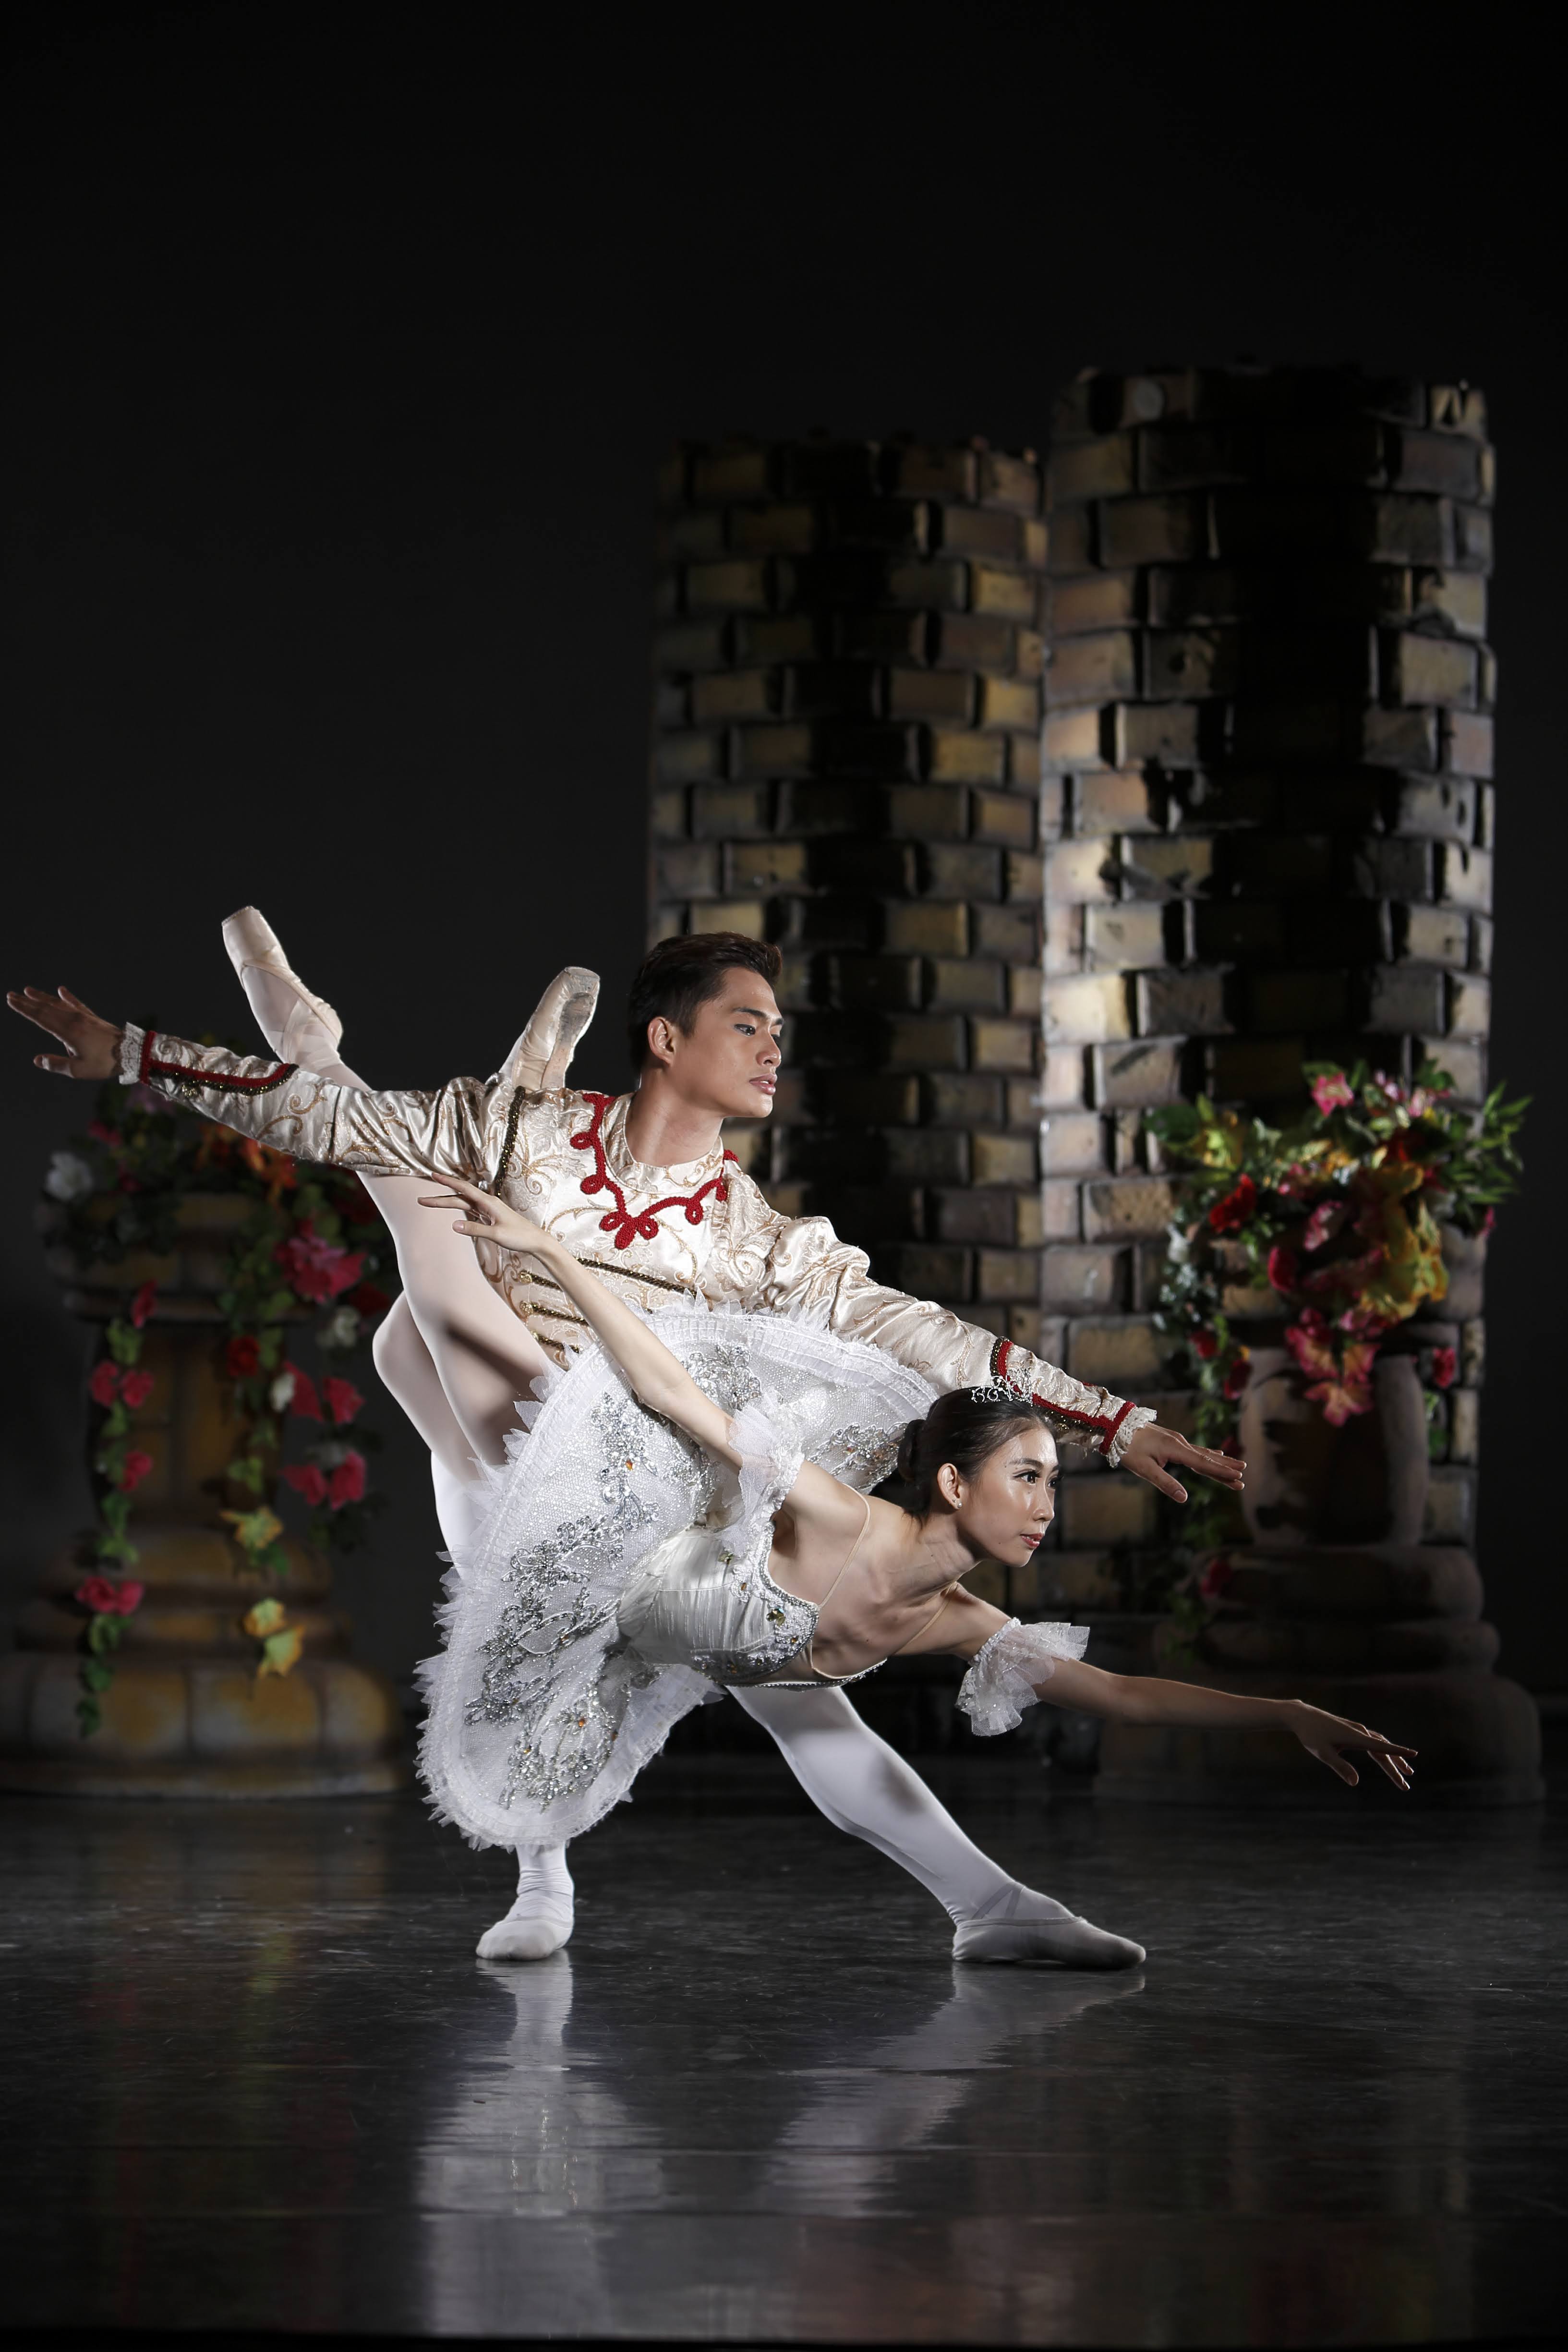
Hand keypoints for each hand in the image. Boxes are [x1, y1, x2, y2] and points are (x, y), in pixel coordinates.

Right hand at [8, 985, 122, 1080]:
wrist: (132, 1052)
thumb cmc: (105, 1063)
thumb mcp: (78, 1070)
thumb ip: (56, 1064)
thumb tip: (37, 1060)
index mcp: (68, 1031)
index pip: (41, 1017)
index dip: (25, 1009)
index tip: (11, 1001)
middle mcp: (74, 1020)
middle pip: (47, 1008)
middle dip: (28, 1002)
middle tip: (12, 995)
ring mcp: (84, 1017)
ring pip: (59, 1004)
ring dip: (43, 997)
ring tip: (29, 990)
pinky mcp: (93, 1018)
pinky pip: (77, 1004)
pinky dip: (68, 997)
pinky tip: (61, 990)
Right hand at [417, 1173, 557, 1263]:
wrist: (536, 1241)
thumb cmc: (520, 1236)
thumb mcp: (496, 1235)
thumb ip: (475, 1230)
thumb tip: (453, 1225)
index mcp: (489, 1202)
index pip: (464, 1189)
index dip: (448, 1181)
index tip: (433, 1175)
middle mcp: (487, 1203)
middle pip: (459, 1197)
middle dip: (439, 1198)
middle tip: (421, 1200)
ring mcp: (488, 1210)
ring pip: (463, 1204)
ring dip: (446, 1203)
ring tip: (429, 1203)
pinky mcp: (489, 1218)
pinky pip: (470, 1211)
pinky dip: (458, 1209)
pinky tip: (451, 1208)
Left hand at [1121, 1422, 1245, 1501]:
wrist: (1114, 1425)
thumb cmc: (1127, 1447)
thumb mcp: (1143, 1468)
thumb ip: (1165, 1483)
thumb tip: (1183, 1498)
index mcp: (1175, 1449)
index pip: (1203, 1464)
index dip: (1221, 1473)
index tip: (1239, 1478)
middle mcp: (1180, 1442)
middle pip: (1207, 1458)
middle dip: (1225, 1468)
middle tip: (1244, 1476)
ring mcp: (1176, 1440)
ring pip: (1203, 1453)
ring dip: (1220, 1461)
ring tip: (1237, 1466)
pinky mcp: (1171, 1440)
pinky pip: (1195, 1449)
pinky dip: (1208, 1454)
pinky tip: (1216, 1455)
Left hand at [1288, 1701, 1416, 1791]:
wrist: (1301, 1715)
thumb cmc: (1311, 1735)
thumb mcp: (1323, 1753)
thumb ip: (1340, 1767)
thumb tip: (1356, 1783)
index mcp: (1356, 1738)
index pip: (1382, 1747)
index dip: (1399, 1752)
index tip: (1415, 1754)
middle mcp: (1360, 1732)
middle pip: (1383, 1751)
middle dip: (1396, 1769)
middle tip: (1406, 1787)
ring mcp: (1357, 1730)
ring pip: (1381, 1745)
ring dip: (1394, 1758)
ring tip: (1407, 1771)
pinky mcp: (1352, 1730)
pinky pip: (1374, 1740)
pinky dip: (1384, 1749)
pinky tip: (1385, 1757)